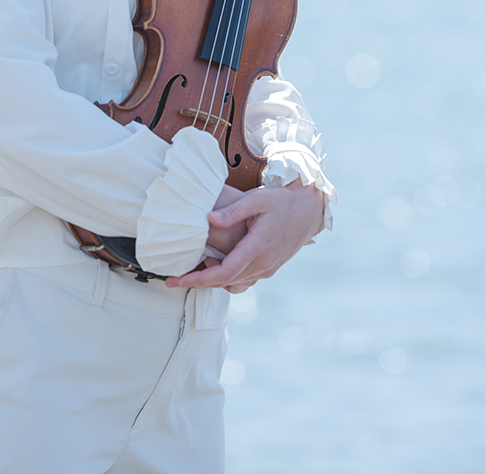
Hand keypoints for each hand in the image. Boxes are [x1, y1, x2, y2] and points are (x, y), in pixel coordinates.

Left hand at [167, 181, 323, 292]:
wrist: (310, 209)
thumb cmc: (282, 201)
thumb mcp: (257, 199)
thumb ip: (232, 210)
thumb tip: (209, 220)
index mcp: (257, 247)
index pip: (222, 273)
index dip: (197, 279)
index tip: (177, 280)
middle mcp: (263, 264)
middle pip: (225, 282)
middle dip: (198, 283)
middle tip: (174, 280)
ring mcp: (267, 269)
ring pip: (234, 284)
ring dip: (213, 281)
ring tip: (193, 270)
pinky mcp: (270, 268)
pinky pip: (244, 281)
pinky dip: (228, 279)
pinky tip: (217, 267)